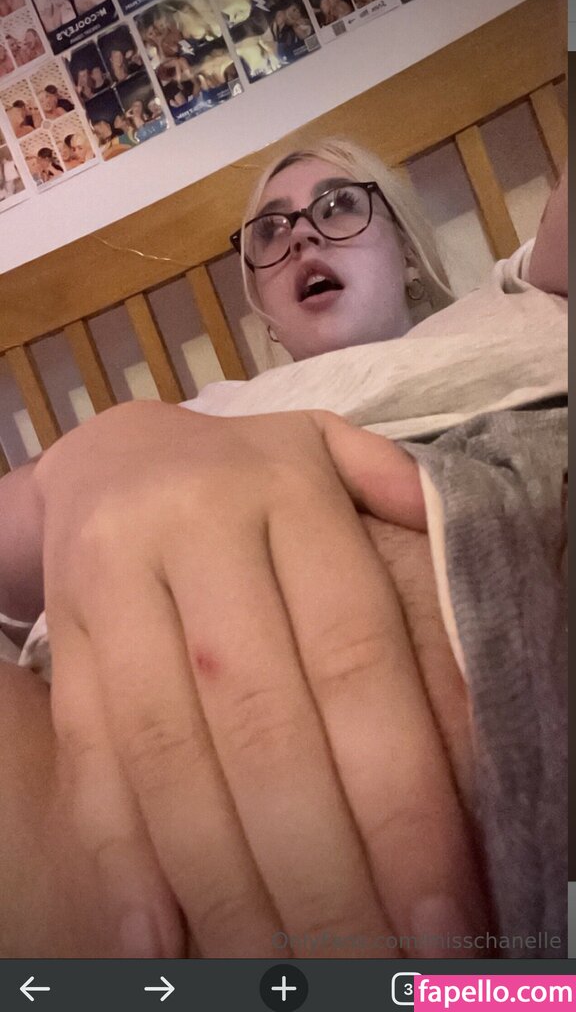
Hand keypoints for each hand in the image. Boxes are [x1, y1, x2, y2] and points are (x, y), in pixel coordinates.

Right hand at [35, 401, 482, 956]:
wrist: (107, 454)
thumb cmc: (247, 474)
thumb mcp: (330, 456)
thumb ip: (405, 505)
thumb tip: (489, 593)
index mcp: (286, 492)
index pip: (356, 658)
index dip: (401, 793)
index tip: (443, 911)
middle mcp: (196, 534)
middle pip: (264, 725)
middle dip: (322, 868)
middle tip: (373, 971)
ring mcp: (115, 585)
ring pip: (172, 755)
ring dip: (228, 885)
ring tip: (285, 978)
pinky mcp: (65, 635)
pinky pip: (88, 752)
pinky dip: (120, 855)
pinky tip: (160, 943)